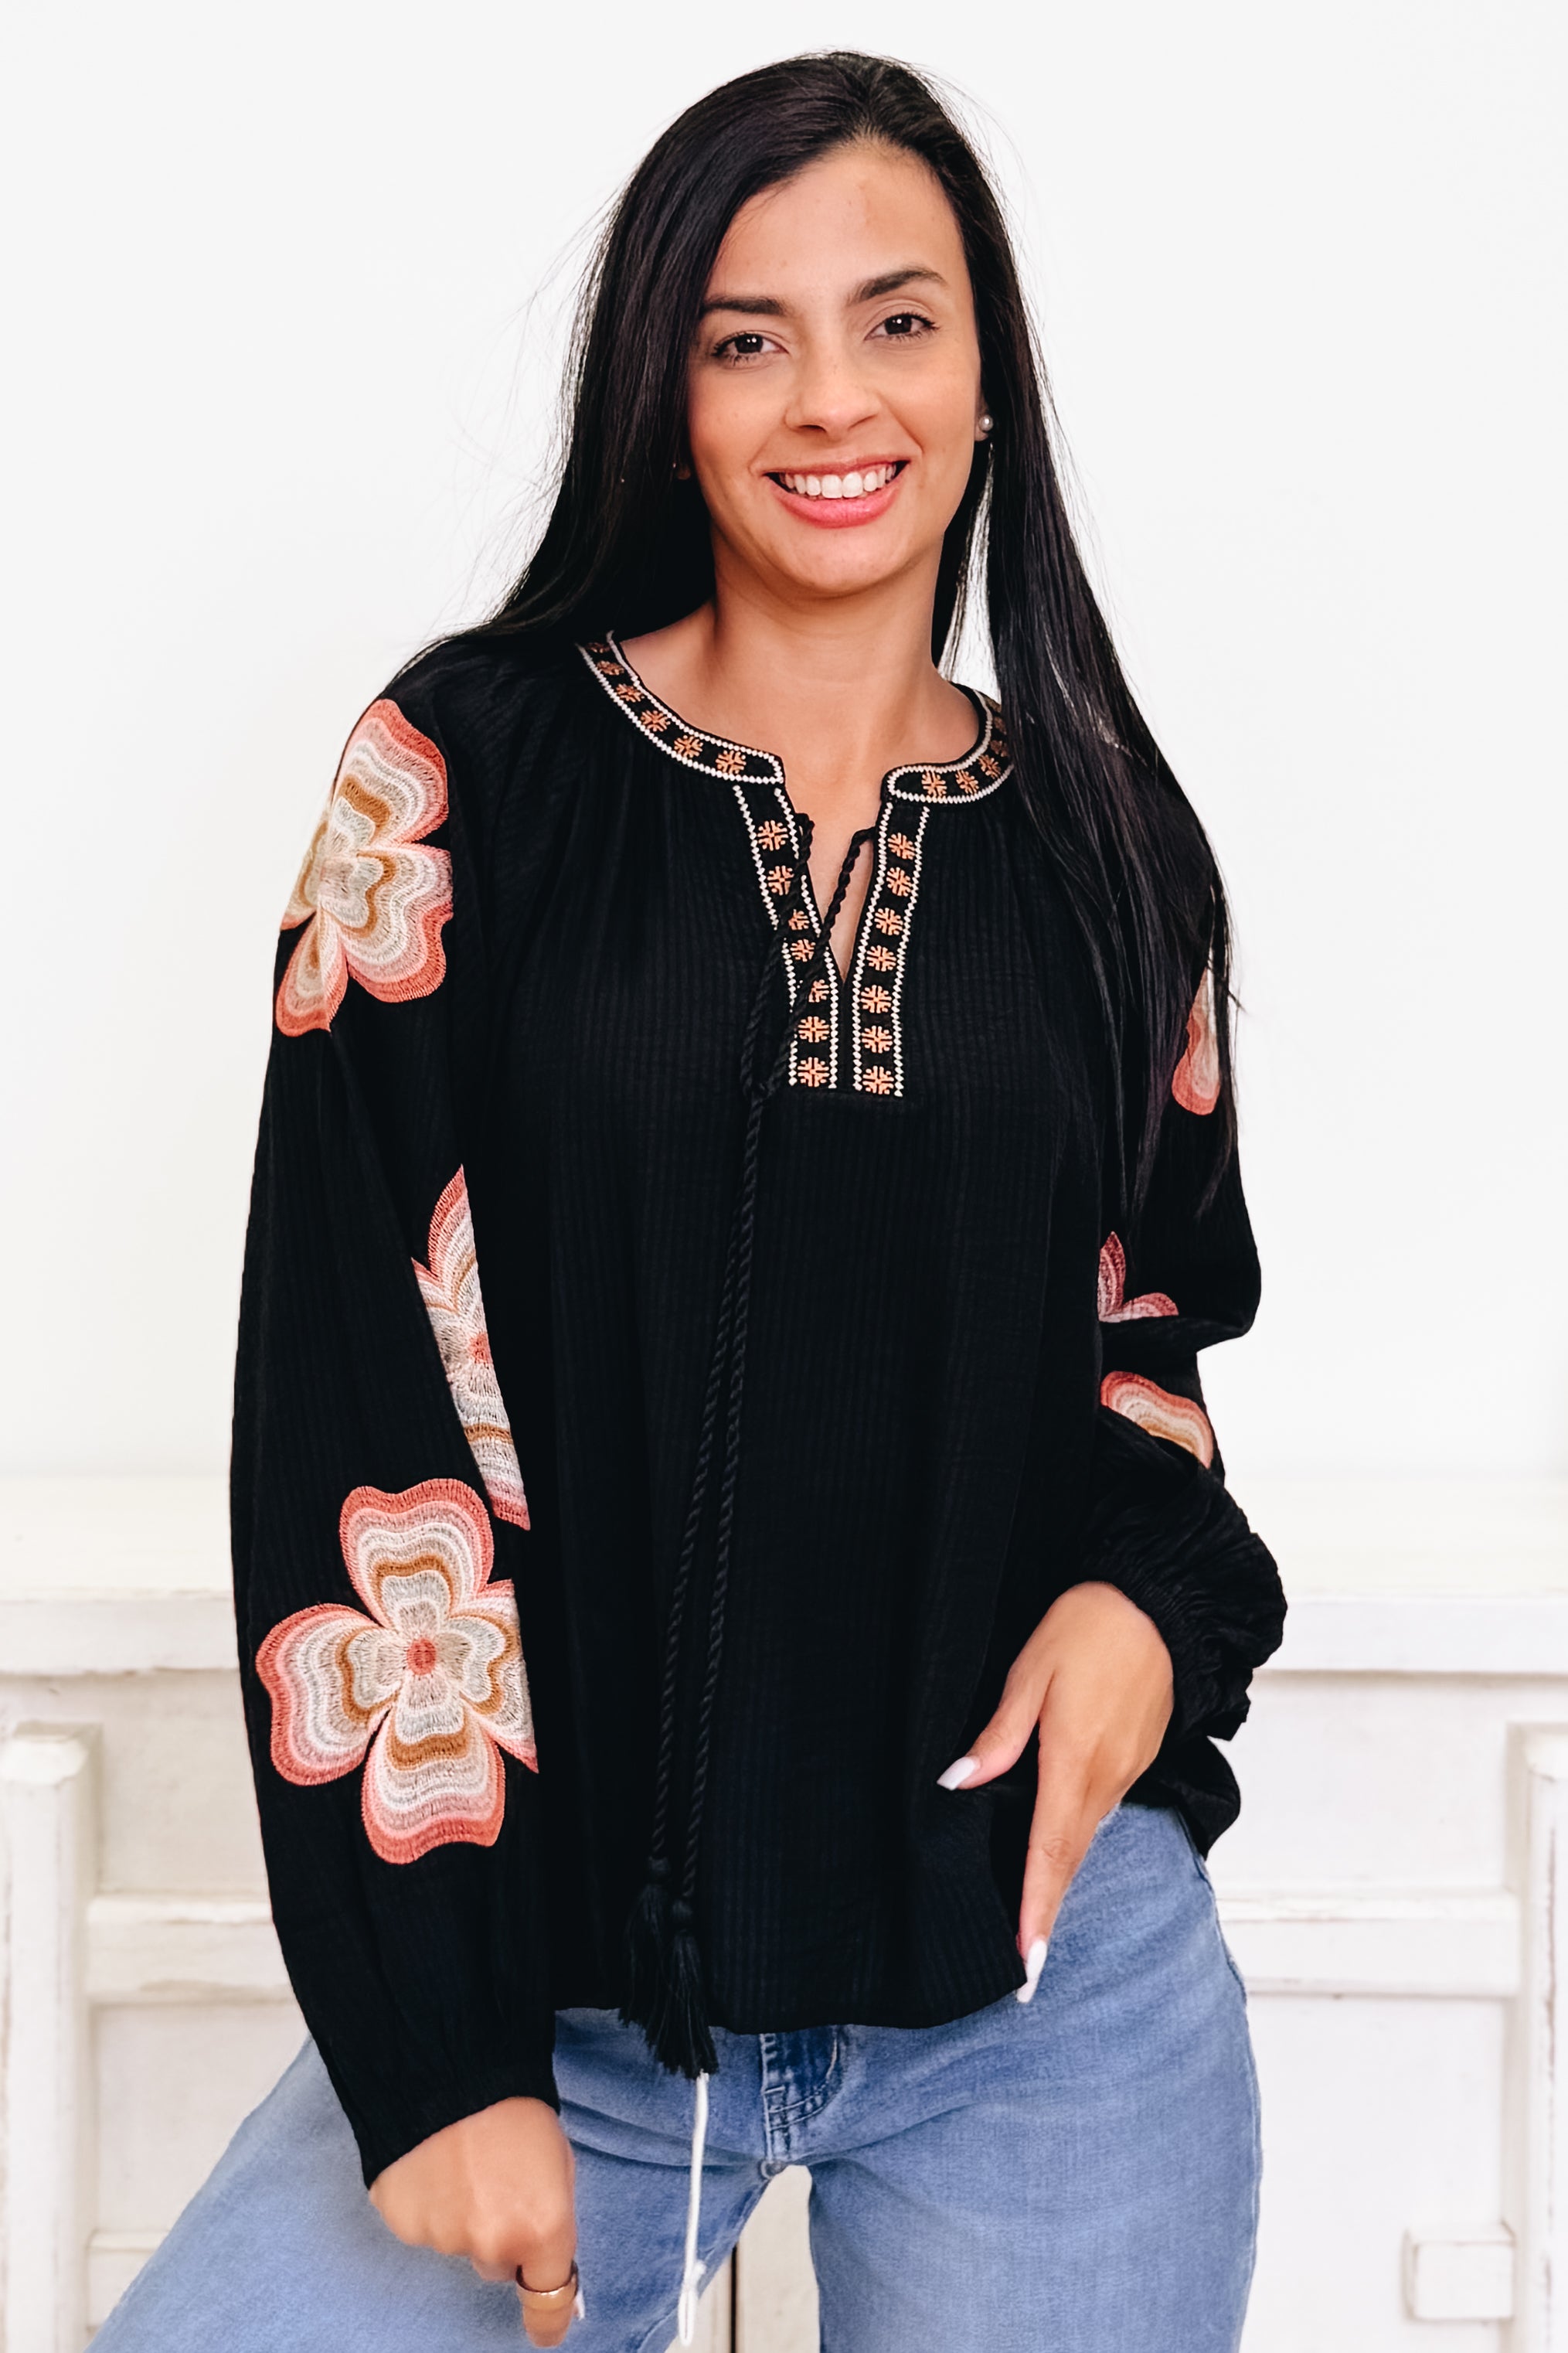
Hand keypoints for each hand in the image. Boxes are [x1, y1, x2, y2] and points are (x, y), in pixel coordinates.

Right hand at [370, 2095, 578, 2345]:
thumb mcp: (557, 2159)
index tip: (550, 2330)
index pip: (549, 2302)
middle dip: (501, 2233)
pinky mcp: (404, 2225)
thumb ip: (553, 2215)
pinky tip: (434, 2163)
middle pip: (498, 2263)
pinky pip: (424, 2227)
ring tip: (463, 2160)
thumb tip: (548, 2253)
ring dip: (463, 2214)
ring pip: (458, 2244)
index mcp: (542, 2228)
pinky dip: (429, 2203)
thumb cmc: (511, 2102)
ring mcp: (443, 2238)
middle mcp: (493, 2244)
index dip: (549, 2320)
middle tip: (497, 2180)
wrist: (449, 2065)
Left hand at [939, 1581, 1172, 1998]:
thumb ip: (999, 1734)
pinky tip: (1054, 1851)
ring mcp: (1126, 1770)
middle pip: (1070, 1861)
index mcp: (1075, 1760)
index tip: (1025, 1966)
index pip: (1050, 1854)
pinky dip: (1075, 1841)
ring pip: (1085, 1838)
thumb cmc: (1090, 1625)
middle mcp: (1106, 1777)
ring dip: (1059, 1880)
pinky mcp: (1135, 1757)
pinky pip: (1099, 1811)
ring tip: (1029, 1921)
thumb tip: (959, 1783)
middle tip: (1023, 1970)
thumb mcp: (1030, 1670)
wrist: (1161, 1600)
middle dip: (1046, 1915)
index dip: (1036, 1912)